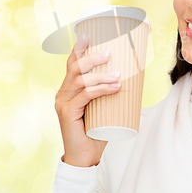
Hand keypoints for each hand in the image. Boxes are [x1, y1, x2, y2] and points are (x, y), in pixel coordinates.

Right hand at [54, 36, 120, 166]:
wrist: (86, 157)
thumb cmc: (96, 131)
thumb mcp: (102, 108)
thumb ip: (108, 94)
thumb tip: (129, 79)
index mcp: (69, 90)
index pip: (71, 65)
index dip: (78, 49)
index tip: (88, 36)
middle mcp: (63, 93)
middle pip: (75, 68)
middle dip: (92, 57)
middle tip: (109, 54)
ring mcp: (63, 103)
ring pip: (80, 80)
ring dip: (101, 75)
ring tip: (118, 75)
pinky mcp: (67, 113)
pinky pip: (85, 96)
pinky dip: (100, 89)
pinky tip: (113, 88)